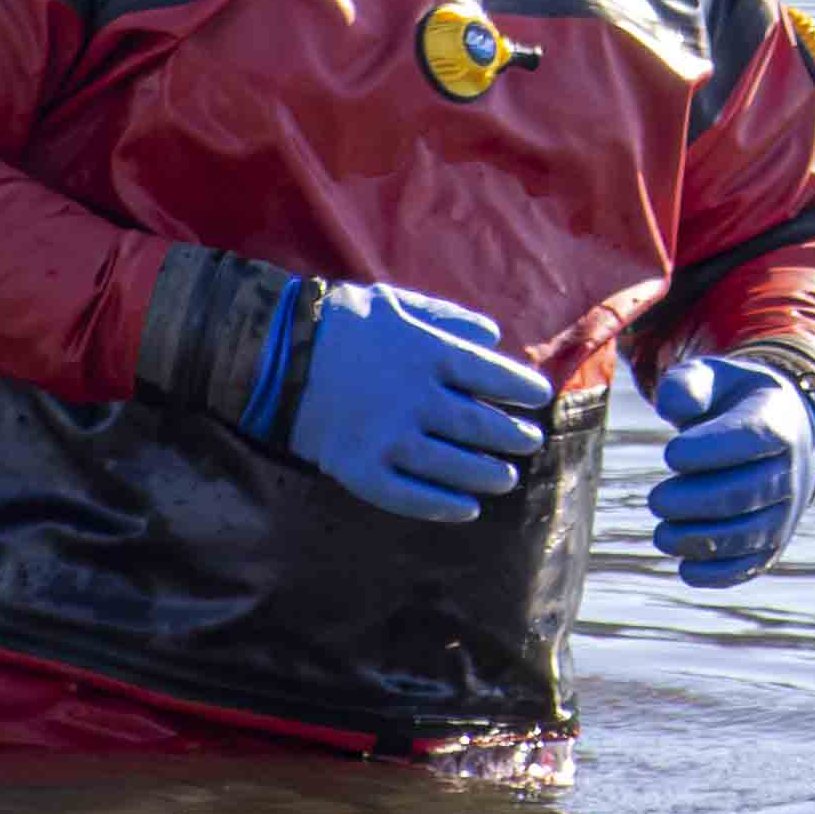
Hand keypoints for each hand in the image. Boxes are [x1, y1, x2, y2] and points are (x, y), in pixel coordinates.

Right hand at [276, 282, 553, 522]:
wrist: (274, 351)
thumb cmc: (341, 321)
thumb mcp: (398, 304)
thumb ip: (448, 319)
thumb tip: (493, 336)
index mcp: (429, 354)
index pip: (494, 376)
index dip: (523, 388)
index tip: (540, 396)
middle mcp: (417, 399)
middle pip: (481, 426)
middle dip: (513, 435)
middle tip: (529, 441)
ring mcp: (389, 438)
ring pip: (454, 466)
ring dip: (488, 475)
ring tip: (507, 478)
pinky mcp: (361, 469)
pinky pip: (411, 496)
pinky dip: (443, 506)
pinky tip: (466, 510)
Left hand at [639, 351, 814, 588]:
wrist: (781, 437)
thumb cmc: (733, 406)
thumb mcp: (713, 380)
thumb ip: (686, 385)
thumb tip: (673, 409)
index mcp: (777, 422)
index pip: (749, 438)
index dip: (706, 450)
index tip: (670, 453)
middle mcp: (790, 470)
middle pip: (742, 493)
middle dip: (690, 501)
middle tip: (657, 499)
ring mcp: (785, 512)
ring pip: (744, 534)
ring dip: (696, 539)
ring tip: (663, 533)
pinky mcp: (773, 545)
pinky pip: (748, 566)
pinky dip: (715, 573)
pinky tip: (684, 564)